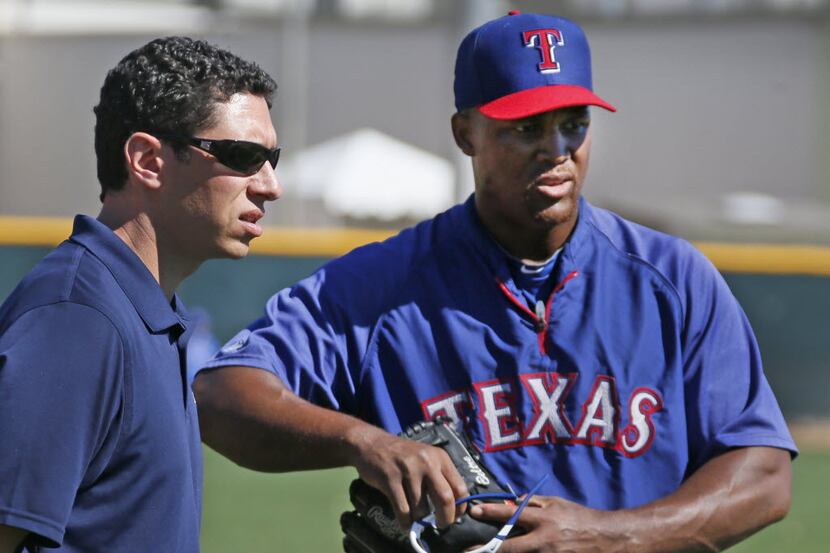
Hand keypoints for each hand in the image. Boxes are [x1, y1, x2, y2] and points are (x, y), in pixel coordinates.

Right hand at [349, 428, 468, 530]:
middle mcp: (427, 462)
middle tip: (439, 525)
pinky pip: (402, 510)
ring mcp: (408, 470)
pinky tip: (404, 523)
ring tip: (414, 517)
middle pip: (445, 499)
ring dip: (418, 519)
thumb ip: (440, 477)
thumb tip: (452, 508)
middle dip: (444, 519)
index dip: (460, 508)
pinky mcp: (390, 479)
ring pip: (421, 508)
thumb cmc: (402, 455)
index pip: (460, 487)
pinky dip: (404, 522)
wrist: (372, 443)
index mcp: (440, 458)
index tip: (455, 518)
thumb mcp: (427, 458)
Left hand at [469, 495, 624, 552]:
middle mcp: (542, 539)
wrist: (605, 538)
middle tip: (469, 549)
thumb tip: (513, 502)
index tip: (474, 511)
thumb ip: (534, 503)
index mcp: (543, 519)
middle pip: (508, 546)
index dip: (490, 512)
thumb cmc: (579, 518)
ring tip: (487, 552)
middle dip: (487, 548)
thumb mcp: (556, 503)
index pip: (510, 514)